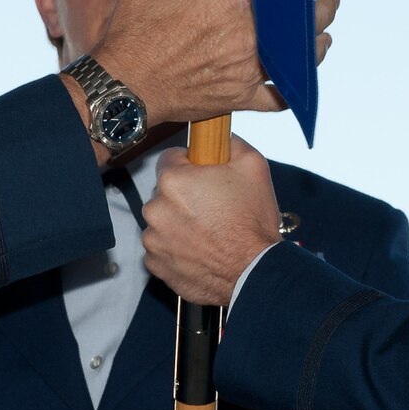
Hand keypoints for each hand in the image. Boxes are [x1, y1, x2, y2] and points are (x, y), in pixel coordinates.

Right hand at [89, 0, 340, 125]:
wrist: (124, 86)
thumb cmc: (134, 34)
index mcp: (230, 1)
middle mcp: (246, 36)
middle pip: (302, 22)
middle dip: (322, 8)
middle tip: (331, 1)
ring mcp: (245, 70)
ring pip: (296, 59)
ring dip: (315, 46)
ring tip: (323, 38)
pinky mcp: (238, 97)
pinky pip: (275, 98)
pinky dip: (290, 91)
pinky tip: (295, 84)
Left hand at [141, 136, 280, 306]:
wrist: (255, 272)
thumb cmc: (253, 220)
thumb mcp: (253, 165)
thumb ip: (229, 142)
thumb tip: (219, 137)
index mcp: (173, 180)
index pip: (171, 158)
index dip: (191, 164)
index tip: (206, 177)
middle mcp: (155, 208)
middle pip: (166, 191)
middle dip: (185, 195)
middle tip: (214, 206)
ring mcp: (153, 239)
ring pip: (163, 220)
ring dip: (179, 222)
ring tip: (209, 232)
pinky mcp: (156, 264)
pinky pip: (162, 247)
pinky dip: (177, 247)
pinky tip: (200, 250)